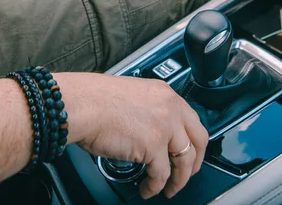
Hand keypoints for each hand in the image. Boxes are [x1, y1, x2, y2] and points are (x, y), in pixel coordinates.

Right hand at [57, 73, 208, 199]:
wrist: (83, 104)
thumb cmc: (95, 99)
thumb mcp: (132, 95)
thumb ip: (149, 109)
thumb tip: (152, 129)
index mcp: (164, 92)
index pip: (192, 118)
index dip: (192, 139)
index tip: (189, 150)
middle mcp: (169, 107)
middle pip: (198, 139)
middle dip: (195, 161)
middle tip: (187, 173)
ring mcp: (164, 126)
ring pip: (184, 161)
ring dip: (178, 180)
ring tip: (168, 189)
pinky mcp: (153, 146)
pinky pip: (161, 175)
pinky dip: (154, 186)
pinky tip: (147, 188)